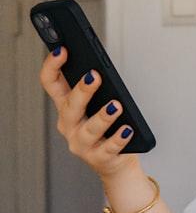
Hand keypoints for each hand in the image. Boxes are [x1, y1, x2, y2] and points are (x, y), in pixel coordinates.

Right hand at [39, 47, 136, 176]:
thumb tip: (101, 67)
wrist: (115, 162)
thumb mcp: (97, 105)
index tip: (62, 50)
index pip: (50, 84)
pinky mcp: (98, 158)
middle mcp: (69, 125)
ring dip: (102, 116)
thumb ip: (96, 88)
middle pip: (69, 106)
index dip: (52, 66)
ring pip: (88, 130)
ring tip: (116, 106)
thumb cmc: (107, 128)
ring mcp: (81, 144)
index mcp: (67, 107)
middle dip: (81, 90)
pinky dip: (118, 138)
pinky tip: (127, 130)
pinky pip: (108, 148)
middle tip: (94, 76)